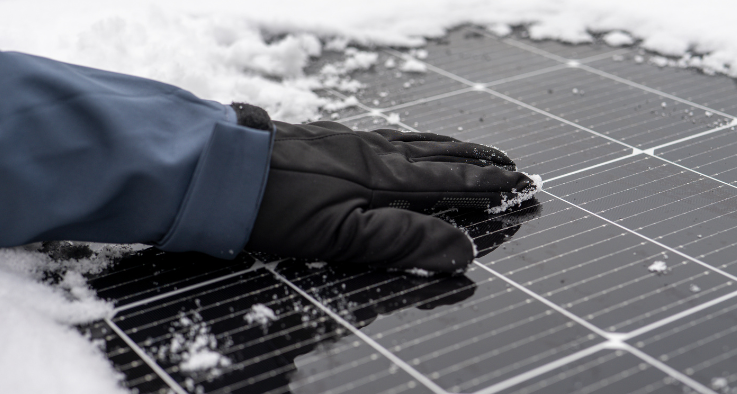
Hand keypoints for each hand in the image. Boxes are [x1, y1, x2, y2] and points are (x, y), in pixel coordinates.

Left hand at [246, 120, 540, 273]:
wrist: (217, 168)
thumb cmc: (276, 208)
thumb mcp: (343, 236)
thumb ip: (404, 241)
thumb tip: (463, 249)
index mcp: (384, 177)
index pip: (451, 181)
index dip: (487, 185)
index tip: (520, 183)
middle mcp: (373, 152)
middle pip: (438, 155)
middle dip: (477, 161)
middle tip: (509, 161)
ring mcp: (348, 141)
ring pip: (412, 141)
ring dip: (448, 147)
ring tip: (469, 149)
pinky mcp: (325, 139)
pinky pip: (385, 136)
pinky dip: (411, 140)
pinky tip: (402, 142)